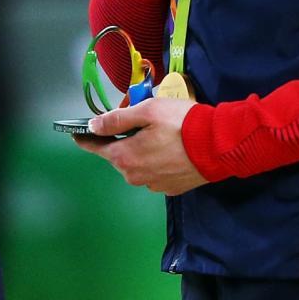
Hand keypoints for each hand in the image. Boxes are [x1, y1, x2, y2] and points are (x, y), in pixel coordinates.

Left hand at [77, 97, 206, 195]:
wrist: (220, 146)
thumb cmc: (182, 124)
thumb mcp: (148, 111)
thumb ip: (117, 119)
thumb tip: (93, 125)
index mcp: (124, 156)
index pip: (96, 148)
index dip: (86, 137)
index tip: (78, 132)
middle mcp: (134, 176)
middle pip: (119, 157)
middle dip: (123, 141)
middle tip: (138, 124)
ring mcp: (153, 185)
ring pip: (139, 166)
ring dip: (142, 153)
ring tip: (161, 137)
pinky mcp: (171, 189)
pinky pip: (156, 173)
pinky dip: (159, 162)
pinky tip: (173, 151)